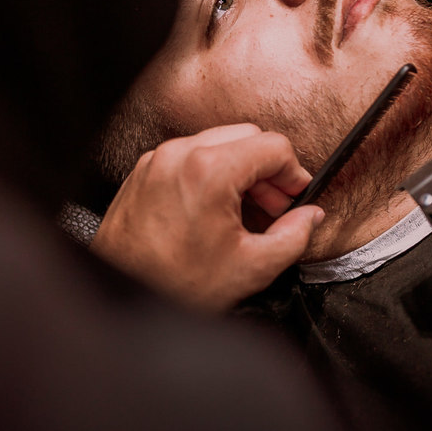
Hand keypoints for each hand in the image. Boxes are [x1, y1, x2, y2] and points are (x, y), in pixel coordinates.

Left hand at [90, 124, 323, 311]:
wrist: (122, 294)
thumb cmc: (174, 284)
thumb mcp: (250, 267)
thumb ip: (293, 236)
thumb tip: (310, 217)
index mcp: (209, 170)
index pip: (273, 147)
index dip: (294, 173)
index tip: (297, 196)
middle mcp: (180, 154)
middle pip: (246, 137)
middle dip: (268, 169)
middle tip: (277, 206)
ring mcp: (158, 160)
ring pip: (217, 143)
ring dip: (241, 170)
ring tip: (247, 212)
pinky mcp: (144, 171)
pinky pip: (189, 156)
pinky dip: (211, 173)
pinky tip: (217, 210)